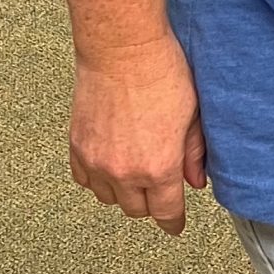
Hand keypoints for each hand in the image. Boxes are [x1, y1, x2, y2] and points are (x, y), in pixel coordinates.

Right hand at [70, 34, 206, 236]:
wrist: (122, 49)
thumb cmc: (163, 73)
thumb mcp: (192, 115)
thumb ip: (194, 154)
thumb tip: (196, 181)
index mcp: (159, 167)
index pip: (166, 213)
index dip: (173, 222)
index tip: (175, 225)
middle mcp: (124, 172)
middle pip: (137, 210)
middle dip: (151, 202)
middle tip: (160, 185)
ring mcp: (96, 162)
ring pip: (109, 199)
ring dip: (123, 191)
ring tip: (136, 169)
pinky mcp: (77, 148)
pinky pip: (85, 181)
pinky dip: (98, 179)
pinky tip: (110, 163)